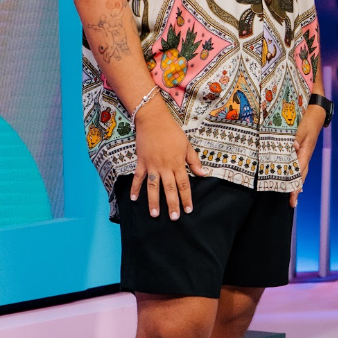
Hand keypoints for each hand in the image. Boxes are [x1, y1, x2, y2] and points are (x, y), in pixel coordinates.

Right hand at [130, 97, 205, 218]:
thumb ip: (194, 161)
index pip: (184, 184)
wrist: (154, 120)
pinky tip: (133, 199)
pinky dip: (135, 188)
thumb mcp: (187, 145)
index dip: (186, 198)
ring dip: (153, 201)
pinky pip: (138, 177)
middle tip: (174, 218)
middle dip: (172, 204)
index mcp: (177, 163)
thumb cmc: (172, 132)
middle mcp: (165, 167)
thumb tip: (203, 174)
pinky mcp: (141, 162)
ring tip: (154, 214)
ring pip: (153, 187)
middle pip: (169, 189)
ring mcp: (152, 165)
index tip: (188, 209)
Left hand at [293, 104, 327, 204]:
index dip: (295, 185)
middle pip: (301, 173)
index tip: (292, 198)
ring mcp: (305, 150)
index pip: (299, 171)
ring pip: (300, 169)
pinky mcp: (302, 146)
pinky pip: (298, 161)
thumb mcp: (302, 125)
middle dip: (296, 188)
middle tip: (292, 203)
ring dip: (295, 180)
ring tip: (292, 193)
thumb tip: (293, 148)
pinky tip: (290, 174)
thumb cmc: (309, 115)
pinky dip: (294, 170)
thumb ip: (296, 136)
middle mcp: (306, 152)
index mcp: (306, 149)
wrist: (317, 108)